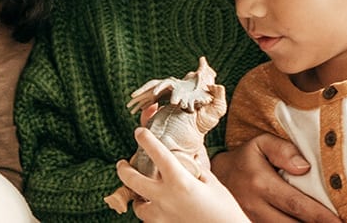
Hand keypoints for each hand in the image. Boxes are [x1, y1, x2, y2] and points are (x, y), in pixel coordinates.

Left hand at [115, 128, 247, 222]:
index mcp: (180, 181)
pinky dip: (150, 214)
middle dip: (123, 170)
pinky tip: (158, 209)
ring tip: (142, 194)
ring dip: (139, 198)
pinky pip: (149, 220)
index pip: (158, 154)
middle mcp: (166, 198)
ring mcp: (162, 216)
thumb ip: (196, 170)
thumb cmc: (224, 209)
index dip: (146, 140)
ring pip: (138, 206)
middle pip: (133, 180)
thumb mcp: (212, 183)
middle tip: (122, 164)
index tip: (139, 132)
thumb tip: (189, 160)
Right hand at [210, 133, 342, 222]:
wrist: (218, 175)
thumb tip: (305, 167)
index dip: (320, 215)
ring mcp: (252, 219)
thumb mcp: (261, 143)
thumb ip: (283, 150)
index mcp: (261, 184)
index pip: (296, 204)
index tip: (339, 221)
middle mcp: (255, 206)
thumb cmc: (246, 158)